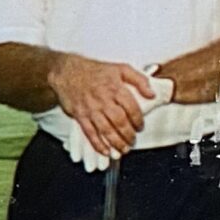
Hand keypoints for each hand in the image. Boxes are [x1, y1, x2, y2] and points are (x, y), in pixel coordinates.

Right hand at [47, 56, 164, 164]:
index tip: (140, 126)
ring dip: (116, 142)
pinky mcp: (80, 115)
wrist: (67, 71)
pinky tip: (105, 151)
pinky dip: (98, 144)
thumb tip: (152, 94)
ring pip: (106, 130)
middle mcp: (103, 99)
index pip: (131, 108)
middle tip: (133, 140)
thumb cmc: (93, 70)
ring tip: (123, 149)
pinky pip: (90, 133)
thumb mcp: (120, 68)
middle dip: (128, 134)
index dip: (138, 120)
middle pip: (120, 122)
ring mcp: (91, 109)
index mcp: (115, 88)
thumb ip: (140, 80)